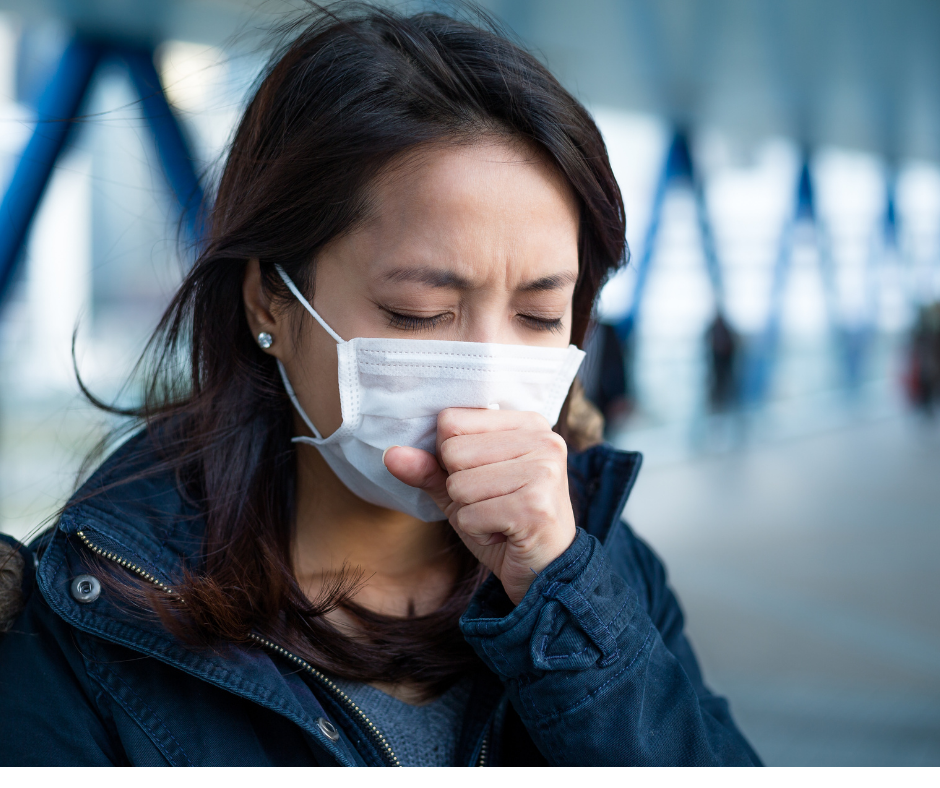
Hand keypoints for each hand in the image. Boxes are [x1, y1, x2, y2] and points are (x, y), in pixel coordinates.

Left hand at [383, 408, 575, 604]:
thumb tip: (390, 454)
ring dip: (469, 512)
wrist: (547, 572)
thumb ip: (429, 469)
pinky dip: (478, 532)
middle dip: (460, 488)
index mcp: (528, 422)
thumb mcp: (463, 491)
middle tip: (496, 503)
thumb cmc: (505, 524)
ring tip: (500, 518)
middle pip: (452, 451)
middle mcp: (543, 439)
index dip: (451, 457)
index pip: (450, 420)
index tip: (485, 476)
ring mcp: (543, 471)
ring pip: (458, 484)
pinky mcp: (535, 506)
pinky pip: (469, 515)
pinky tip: (506, 534)